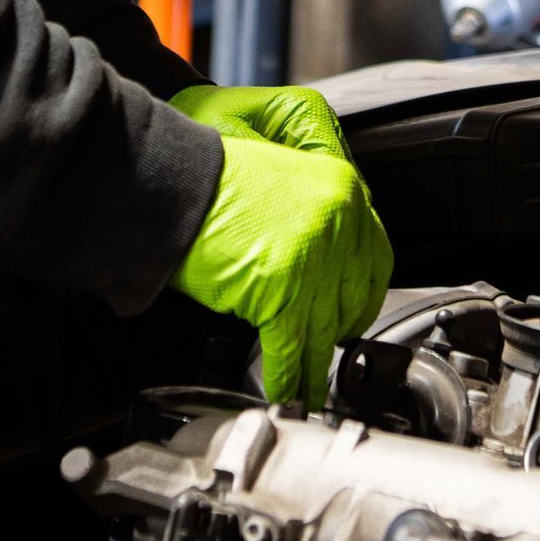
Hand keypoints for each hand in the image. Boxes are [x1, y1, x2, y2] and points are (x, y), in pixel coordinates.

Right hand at [169, 85, 392, 404]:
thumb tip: (328, 239)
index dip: (361, 288)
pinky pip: (291, 347)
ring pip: (324, 326)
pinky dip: (287, 376)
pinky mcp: (281, 290)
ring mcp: (313, 257)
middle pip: (354, 294)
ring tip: (311, 385)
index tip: (352, 308)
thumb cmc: (206, 158)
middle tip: (328, 346)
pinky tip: (287, 391)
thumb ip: (314, 193)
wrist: (168, 175)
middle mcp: (337, 221)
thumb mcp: (279, 149)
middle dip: (339, 326)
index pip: (372, 251)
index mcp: (340, 186)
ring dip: (314, 363)